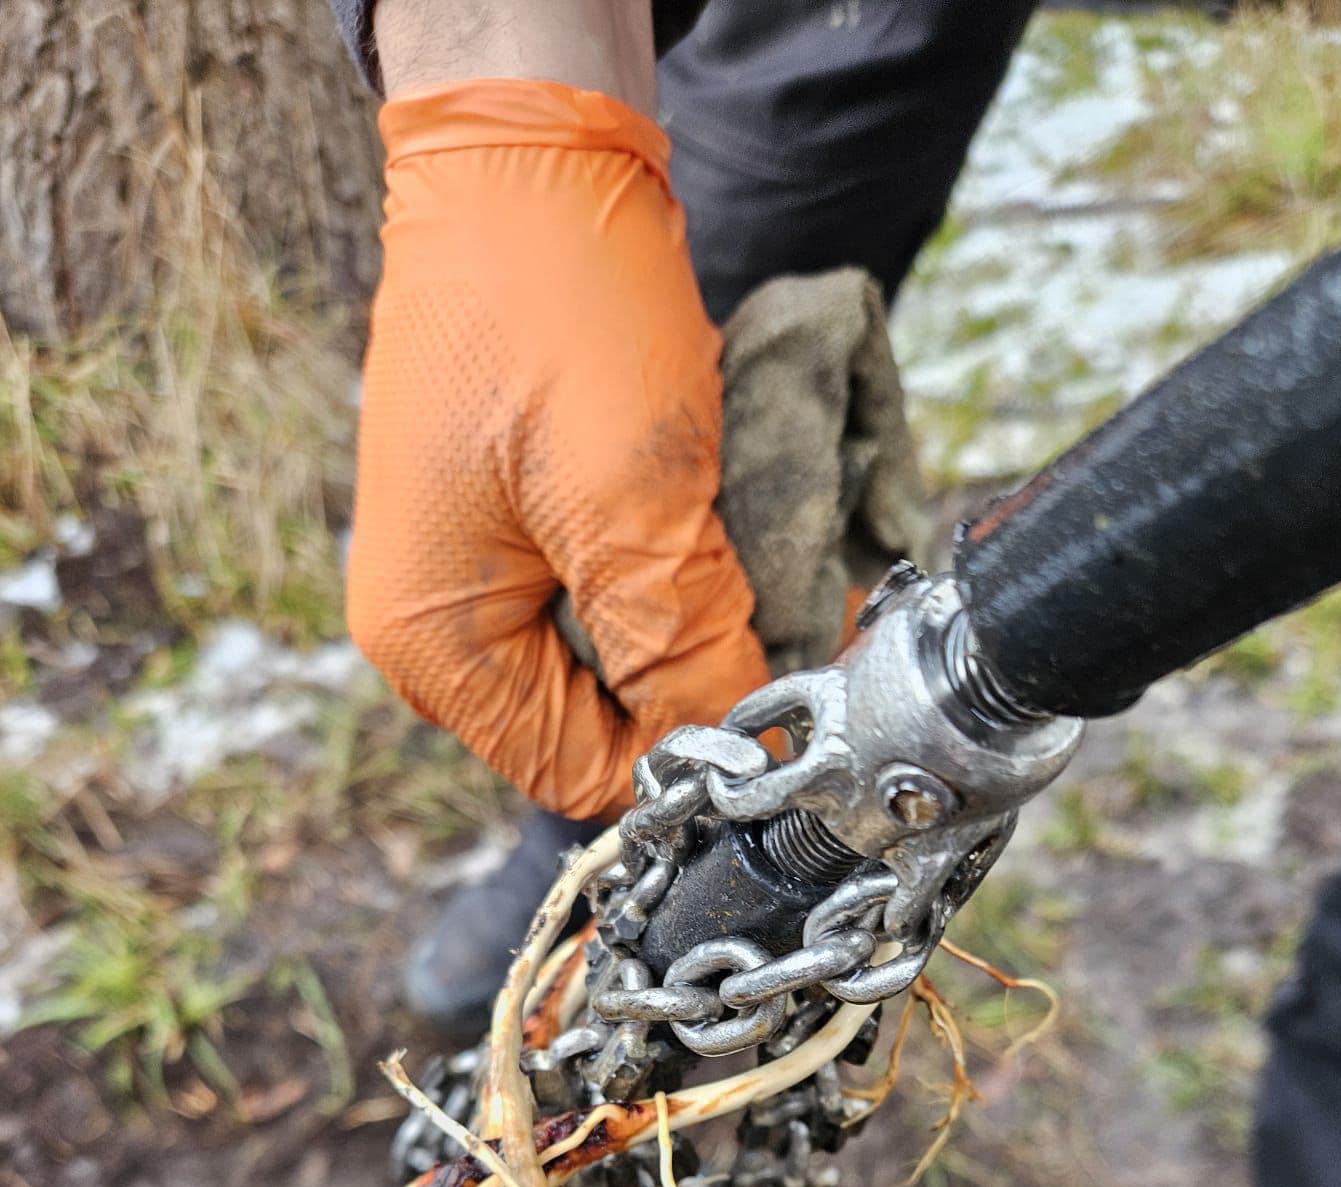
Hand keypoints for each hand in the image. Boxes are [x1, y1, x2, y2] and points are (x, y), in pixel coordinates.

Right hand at [347, 78, 768, 819]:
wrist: (527, 149)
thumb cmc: (554, 306)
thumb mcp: (632, 502)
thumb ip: (682, 649)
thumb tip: (739, 753)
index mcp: (434, 644)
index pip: (580, 772)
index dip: (687, 751)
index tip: (786, 703)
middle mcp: (439, 624)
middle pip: (600, 718)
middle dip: (700, 675)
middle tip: (794, 613)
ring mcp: (475, 568)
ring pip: (619, 654)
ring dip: (699, 617)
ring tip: (757, 546)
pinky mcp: (517, 517)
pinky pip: (613, 584)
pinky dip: (679, 565)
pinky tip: (718, 514)